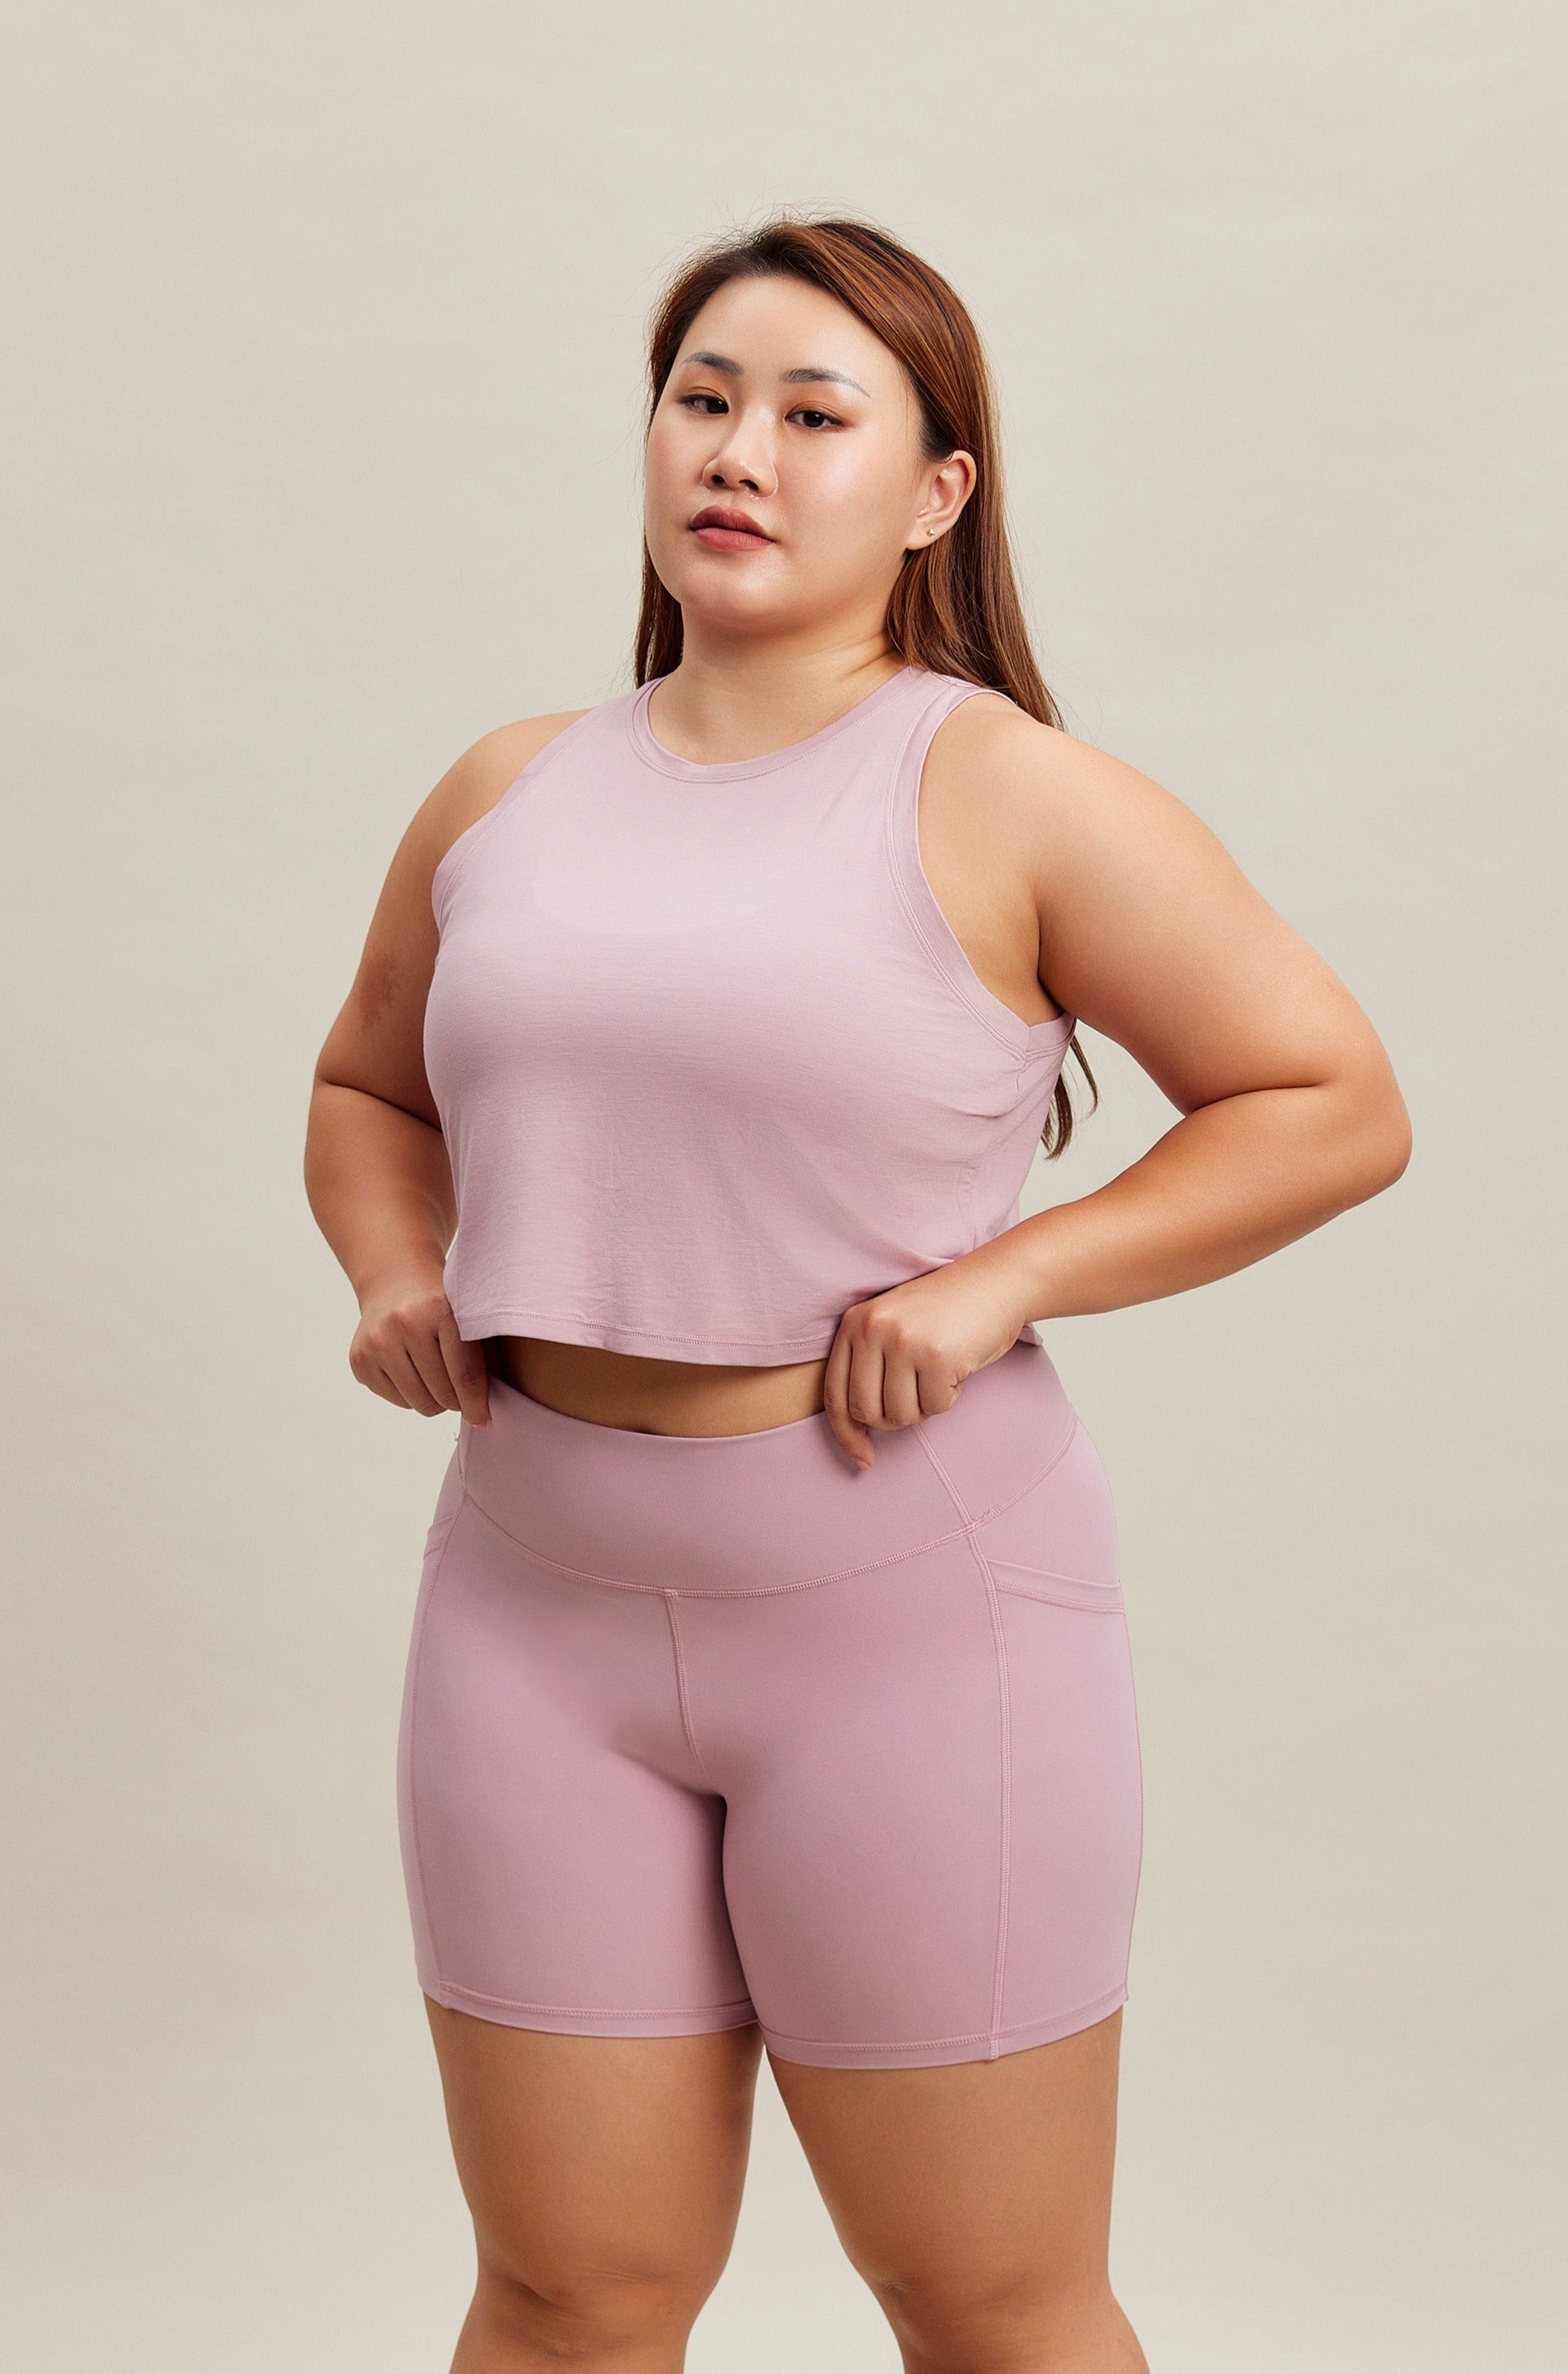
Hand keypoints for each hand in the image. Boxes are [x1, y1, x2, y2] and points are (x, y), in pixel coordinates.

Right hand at [348, 1271, 491, 1425]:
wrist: (395, 1282)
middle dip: (456, 1400)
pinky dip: (411, 1395)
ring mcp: (377, 1343)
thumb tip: (486, 1410)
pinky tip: (412, 1370)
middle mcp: (404, 1324)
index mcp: (439, 1310)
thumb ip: (485, 1356)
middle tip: (459, 1389)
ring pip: (419, 1402)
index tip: (482, 1418)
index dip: (476, 1403)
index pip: (464, 1372)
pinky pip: (397, 1400)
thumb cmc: (440, 1304)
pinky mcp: (360, 1360)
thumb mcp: (467, 1316)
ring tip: (436, 1378)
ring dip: (434, 1400)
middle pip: (442, 1393)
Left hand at [822, 1260, 1033, 1470]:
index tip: (863, 1458)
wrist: (996, 1281)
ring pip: (901, 1415)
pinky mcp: (936, 1356)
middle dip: (894, 1418)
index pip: (835, 1394)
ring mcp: (903, 1342)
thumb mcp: (893, 1327)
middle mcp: (872, 1329)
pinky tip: (957, 1367)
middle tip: (918, 1397)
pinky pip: (936, 1406)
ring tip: (939, 1372)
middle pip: (866, 1412)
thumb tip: (856, 1437)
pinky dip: (950, 1396)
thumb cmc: (946, 1313)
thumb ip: (868, 1368)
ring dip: (925, 1406)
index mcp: (854, 1323)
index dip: (846, 1435)